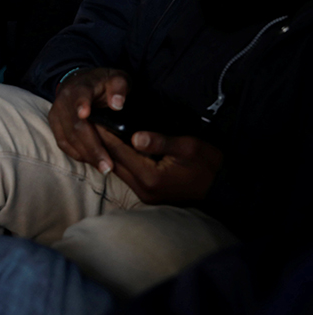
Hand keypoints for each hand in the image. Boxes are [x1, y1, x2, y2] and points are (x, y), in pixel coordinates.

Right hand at [48, 67, 128, 173]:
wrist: (79, 81)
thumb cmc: (103, 83)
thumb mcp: (117, 79)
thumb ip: (119, 88)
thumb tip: (117, 104)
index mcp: (79, 88)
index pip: (79, 97)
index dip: (81, 105)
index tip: (85, 114)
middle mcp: (63, 101)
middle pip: (75, 127)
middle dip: (92, 148)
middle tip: (108, 166)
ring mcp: (56, 113)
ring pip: (67, 138)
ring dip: (86, 155)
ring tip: (104, 168)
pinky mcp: (54, 124)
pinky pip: (63, 143)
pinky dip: (77, 154)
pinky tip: (92, 161)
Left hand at [97, 127, 222, 203]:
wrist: (224, 188)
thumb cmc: (208, 165)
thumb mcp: (187, 147)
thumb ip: (159, 142)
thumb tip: (134, 136)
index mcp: (150, 177)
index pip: (119, 152)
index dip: (105, 134)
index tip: (93, 118)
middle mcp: (143, 189)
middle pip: (114, 162)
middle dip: (102, 142)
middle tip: (90, 122)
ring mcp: (144, 195)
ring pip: (118, 169)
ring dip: (109, 152)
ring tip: (99, 132)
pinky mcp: (148, 195)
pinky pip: (127, 175)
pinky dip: (120, 160)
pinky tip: (116, 147)